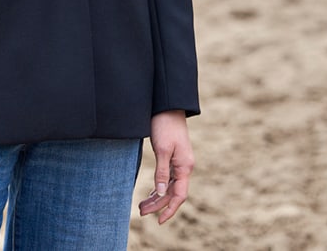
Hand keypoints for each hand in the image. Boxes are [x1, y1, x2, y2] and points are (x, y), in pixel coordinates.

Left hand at [138, 110, 193, 224]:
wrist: (168, 105)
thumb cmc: (165, 125)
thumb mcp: (162, 149)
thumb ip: (162, 172)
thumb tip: (160, 194)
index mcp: (184, 166)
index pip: (179, 195)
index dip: (169, 209)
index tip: (159, 221)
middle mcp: (184, 166)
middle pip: (172, 192)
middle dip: (158, 204)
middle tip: (141, 212)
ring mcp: (179, 162)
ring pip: (169, 186)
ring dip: (157, 197)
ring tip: (142, 206)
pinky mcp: (173, 156)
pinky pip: (167, 178)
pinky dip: (158, 187)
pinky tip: (151, 192)